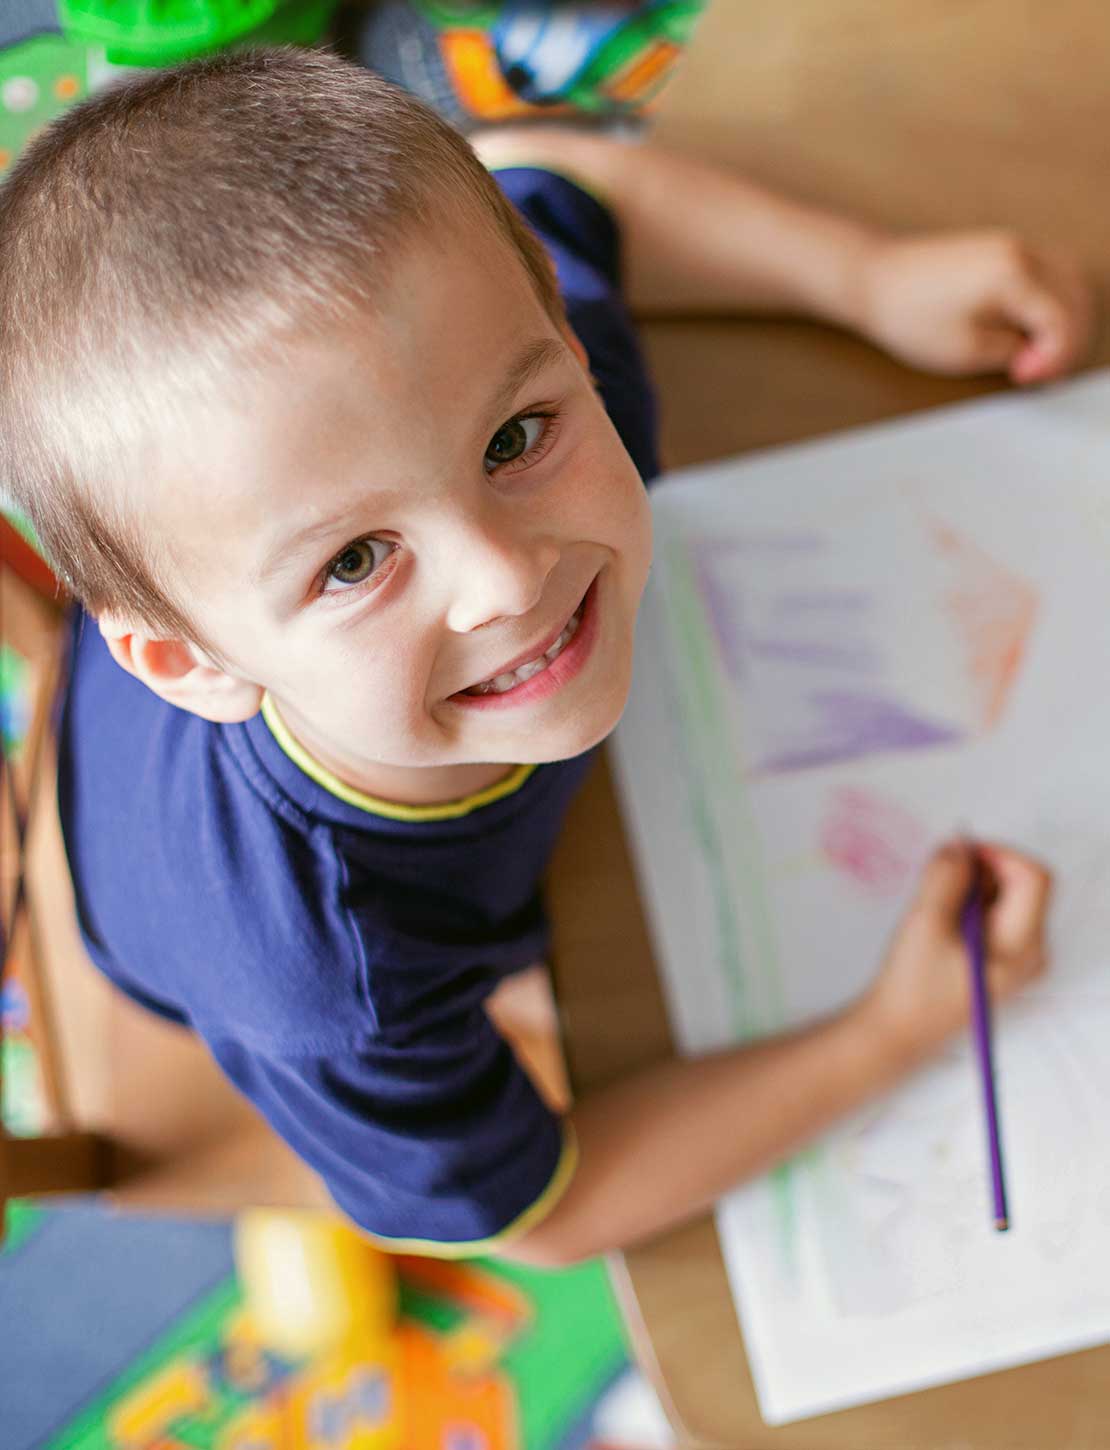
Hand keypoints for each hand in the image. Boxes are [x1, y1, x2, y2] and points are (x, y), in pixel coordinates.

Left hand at [854, 231, 1095, 383]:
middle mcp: (1023, 252)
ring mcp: (1016, 245)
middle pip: (1078, 299)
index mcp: (1014, 275)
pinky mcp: (1005, 250)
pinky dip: (1053, 304)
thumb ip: (1015, 352)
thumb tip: (1043, 354)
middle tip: (1041, 373)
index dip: (1054, 358)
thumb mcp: (966, 351)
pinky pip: (1051, 275)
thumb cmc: (909, 315)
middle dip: (1069, 341)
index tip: (1029, 379)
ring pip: (1072, 283)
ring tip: (1038, 356)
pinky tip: (1033, 332)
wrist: (873, 281)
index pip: (1063, 321)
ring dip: (1067, 322)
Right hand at [860, 839, 1050, 1064]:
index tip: (958, 854)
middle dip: (980, 871)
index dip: (997, 853)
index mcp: (1023, 945)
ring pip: (1006, 897)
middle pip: (1022, 884)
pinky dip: (968, 904)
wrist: (898, 1031)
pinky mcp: (1000, 959)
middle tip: (938, 881)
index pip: (1032, 876)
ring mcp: (1018, 957)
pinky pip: (995, 914)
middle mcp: (1031, 951)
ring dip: (970, 888)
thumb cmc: (912, 986)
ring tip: (935, 909)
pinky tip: (940, 923)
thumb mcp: (926, 921)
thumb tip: (958, 845)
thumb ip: (946, 876)